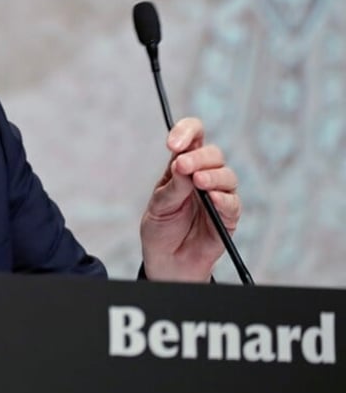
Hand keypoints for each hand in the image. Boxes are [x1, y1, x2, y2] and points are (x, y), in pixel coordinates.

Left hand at [140, 117, 240, 281]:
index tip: (173, 143)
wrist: (167, 260)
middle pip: (212, 154)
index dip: (186, 132)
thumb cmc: (161, 228)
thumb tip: (182, 163)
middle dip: (198, 157)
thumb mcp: (159, 205)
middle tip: (183, 167)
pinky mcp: (228, 216)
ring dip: (212, 176)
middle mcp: (203, 175)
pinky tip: (213, 199)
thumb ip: (173, 186)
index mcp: (182, 165)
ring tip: (198, 182)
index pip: (192, 136)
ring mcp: (218, 195)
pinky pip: (233, 203)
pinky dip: (223, 199)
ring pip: (227, 175)